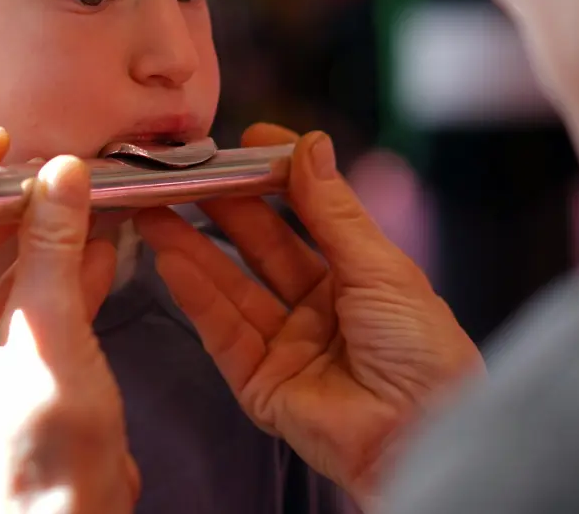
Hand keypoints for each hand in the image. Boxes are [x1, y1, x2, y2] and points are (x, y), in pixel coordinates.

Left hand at [0, 128, 139, 513]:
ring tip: (78, 204)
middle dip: (3, 208)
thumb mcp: (53, 333)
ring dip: (34, 240)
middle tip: (48, 176)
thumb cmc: (48, 455)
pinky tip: (94, 251)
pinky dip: (47, 279)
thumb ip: (54, 246)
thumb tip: (60, 176)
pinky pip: (8, 310)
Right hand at [136, 125, 481, 505]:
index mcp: (358, 277)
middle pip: (260, 246)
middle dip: (223, 207)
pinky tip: (172, 259)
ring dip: (192, 246)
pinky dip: (196, 294)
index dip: (277, 178)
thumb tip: (310, 146)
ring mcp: (286, 346)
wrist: (421, 437)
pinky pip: (222, 331)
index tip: (248, 141)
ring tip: (156, 208)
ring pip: (231, 286)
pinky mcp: (259, 384)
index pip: (307, 216)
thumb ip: (334, 210)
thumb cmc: (423, 352)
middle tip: (187, 171)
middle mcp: (318, 308)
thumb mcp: (382, 268)